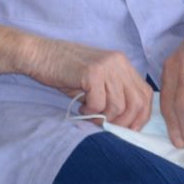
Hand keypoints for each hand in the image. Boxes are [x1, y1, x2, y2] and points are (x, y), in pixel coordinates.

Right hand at [29, 39, 151, 129]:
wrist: (39, 54)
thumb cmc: (65, 71)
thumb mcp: (96, 80)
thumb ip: (114, 94)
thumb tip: (128, 123)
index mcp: (122, 63)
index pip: (145, 94)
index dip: (141, 116)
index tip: (128, 129)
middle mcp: (118, 62)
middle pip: (137, 102)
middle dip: (125, 122)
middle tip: (107, 126)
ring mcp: (106, 66)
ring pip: (118, 106)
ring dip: (104, 118)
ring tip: (89, 114)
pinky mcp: (91, 72)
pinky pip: (99, 103)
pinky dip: (90, 111)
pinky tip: (80, 106)